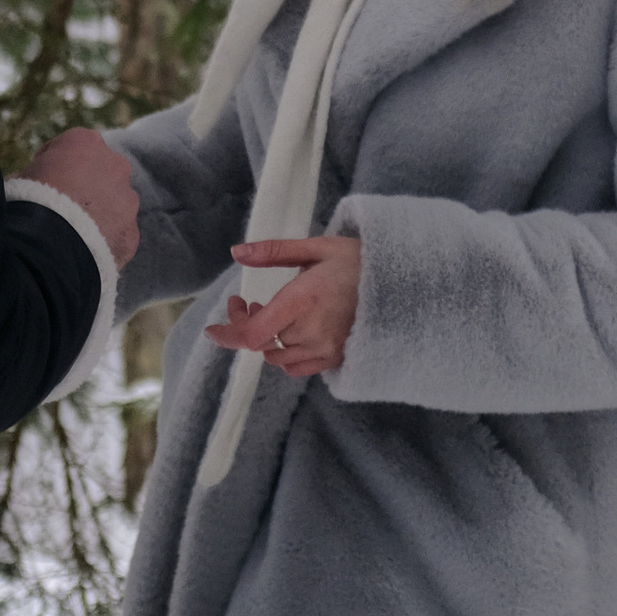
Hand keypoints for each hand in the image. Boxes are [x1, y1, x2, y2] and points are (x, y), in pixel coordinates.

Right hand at [18, 126, 141, 268]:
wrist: (50, 245)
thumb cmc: (29, 202)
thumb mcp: (20, 177)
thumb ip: (34, 173)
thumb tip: (29, 182)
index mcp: (85, 142)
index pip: (72, 148)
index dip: (55, 165)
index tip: (43, 180)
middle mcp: (114, 164)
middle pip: (100, 173)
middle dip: (85, 187)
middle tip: (63, 208)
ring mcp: (128, 200)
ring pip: (114, 204)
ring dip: (99, 214)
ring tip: (74, 235)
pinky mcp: (131, 232)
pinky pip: (117, 234)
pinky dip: (104, 241)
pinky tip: (84, 252)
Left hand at [208, 235, 359, 378]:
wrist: (402, 285)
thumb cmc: (358, 262)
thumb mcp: (316, 248)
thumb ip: (273, 252)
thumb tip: (236, 252)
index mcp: (303, 300)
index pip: (253, 333)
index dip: (228, 334)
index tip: (214, 325)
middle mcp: (312, 331)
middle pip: (262, 343)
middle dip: (248, 324)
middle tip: (250, 302)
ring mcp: (326, 349)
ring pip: (277, 357)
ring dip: (266, 339)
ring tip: (272, 314)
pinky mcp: (336, 359)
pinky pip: (297, 367)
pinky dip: (286, 354)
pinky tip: (292, 333)